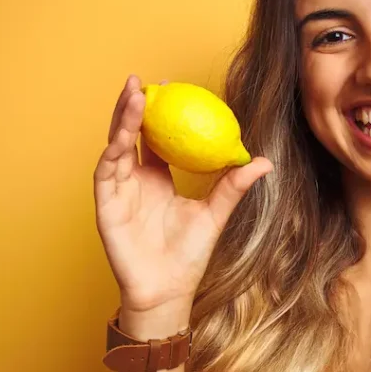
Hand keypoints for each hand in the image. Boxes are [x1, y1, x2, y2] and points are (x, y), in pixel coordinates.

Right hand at [93, 75, 272, 314]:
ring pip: (115, 147)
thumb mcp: (215, 214)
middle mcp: (135, 182)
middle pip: (129, 135)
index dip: (158, 113)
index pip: (154, 139)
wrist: (168, 291)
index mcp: (157, 179)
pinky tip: (122, 134)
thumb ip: (234, 186)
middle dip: (132, 107)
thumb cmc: (189, 257)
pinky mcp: (106, 207)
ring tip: (132, 95)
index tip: (168, 86)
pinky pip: (107, 174)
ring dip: (121, 120)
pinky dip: (113, 152)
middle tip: (142, 80)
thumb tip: (264, 161)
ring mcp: (118, 192)